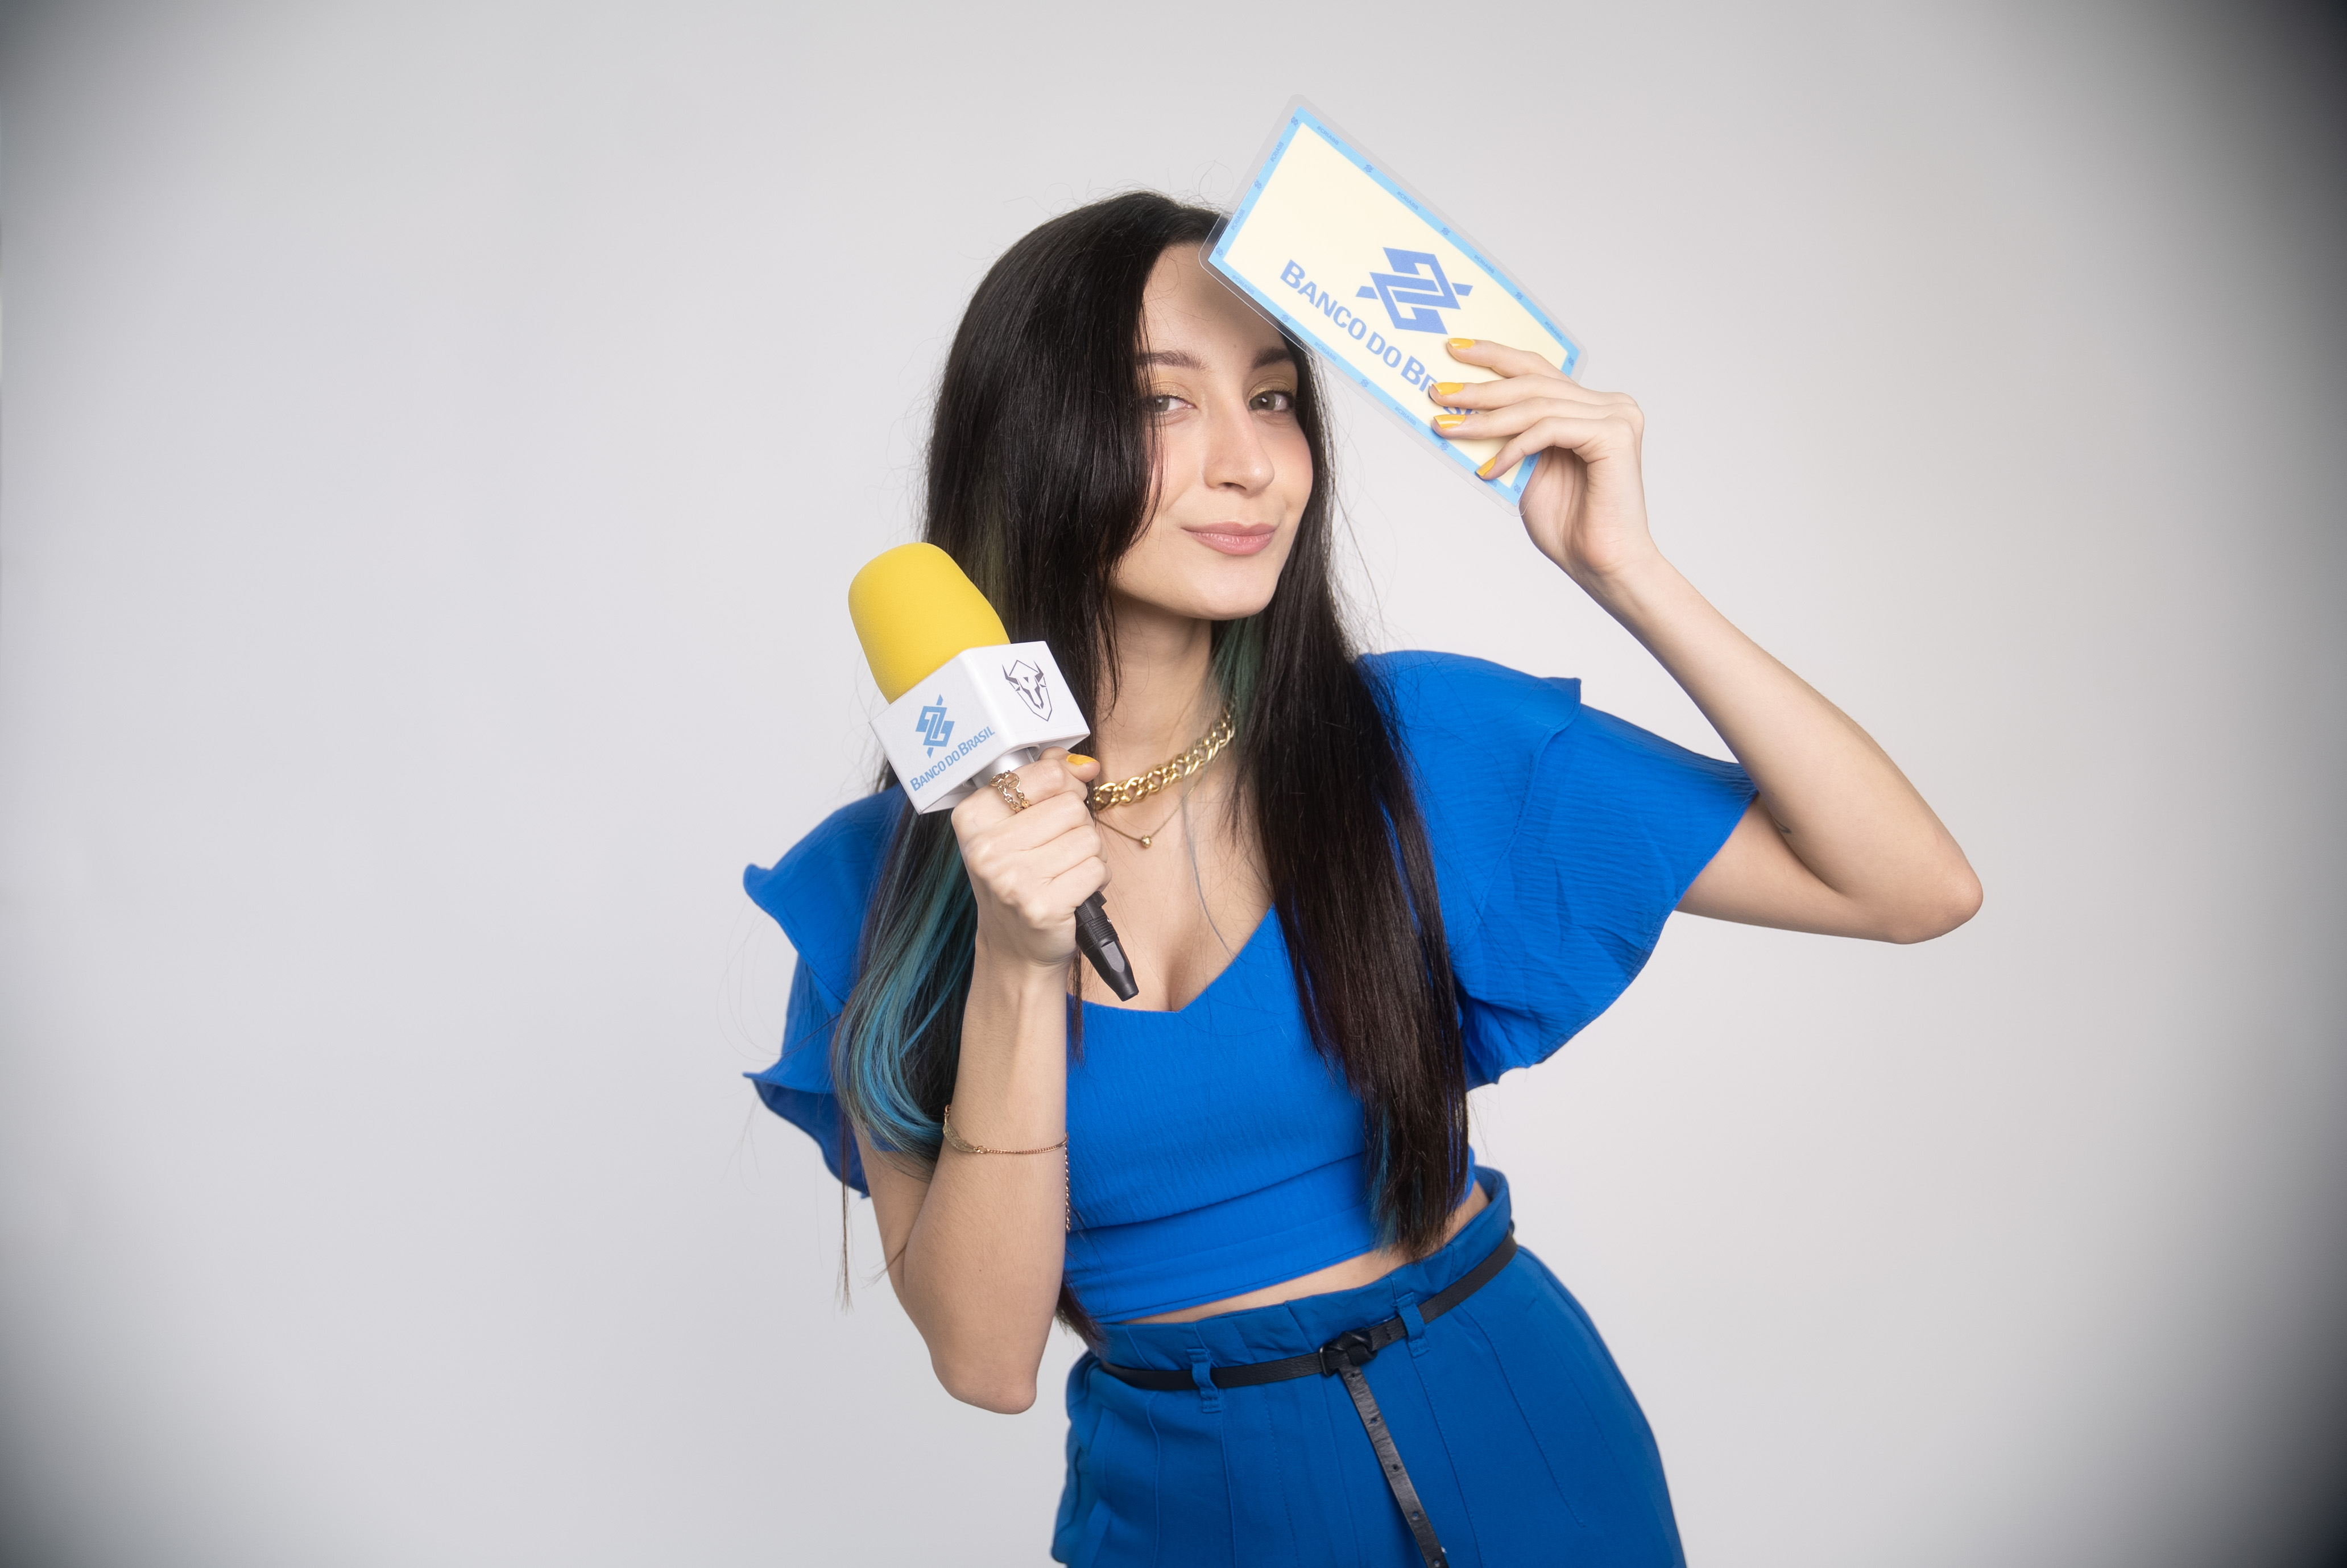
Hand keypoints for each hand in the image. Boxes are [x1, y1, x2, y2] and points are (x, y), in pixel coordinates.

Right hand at [950, 749, 1106, 974]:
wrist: (1016, 947)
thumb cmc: (1020, 879)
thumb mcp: (1018, 823)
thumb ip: (1046, 780)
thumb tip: (1084, 763)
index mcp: (973, 817)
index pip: (1046, 773)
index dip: (1065, 786)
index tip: (1056, 806)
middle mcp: (985, 848)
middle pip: (1071, 805)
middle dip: (1077, 827)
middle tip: (1057, 851)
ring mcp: (1011, 879)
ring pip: (1088, 837)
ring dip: (1088, 855)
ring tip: (1064, 871)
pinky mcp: (1041, 906)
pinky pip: (1097, 869)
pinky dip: (1095, 879)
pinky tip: (1072, 891)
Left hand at [1429, 340, 1658, 592]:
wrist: (1603, 566)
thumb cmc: (1569, 525)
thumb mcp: (1526, 471)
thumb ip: (1509, 439)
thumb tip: (1461, 415)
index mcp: (1591, 407)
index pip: (1539, 369)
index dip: (1496, 356)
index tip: (1455, 349)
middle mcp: (1610, 405)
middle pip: (1534, 381)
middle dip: (1480, 387)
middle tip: (1438, 392)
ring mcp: (1617, 417)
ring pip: (1536, 405)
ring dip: (1485, 419)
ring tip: (1448, 428)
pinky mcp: (1615, 435)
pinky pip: (1548, 430)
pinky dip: (1513, 449)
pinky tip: (1488, 471)